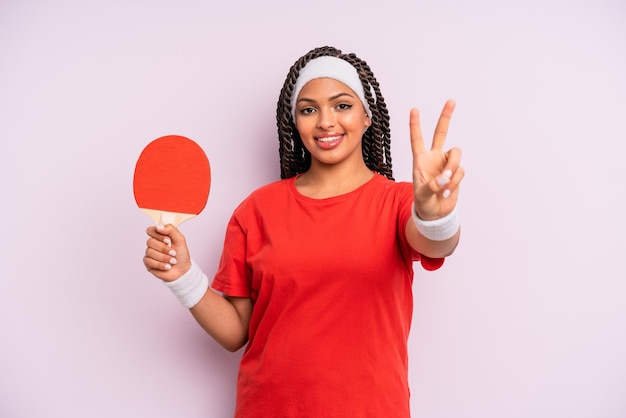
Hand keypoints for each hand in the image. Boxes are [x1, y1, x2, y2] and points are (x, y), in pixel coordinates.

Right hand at [143, 224, 191, 281]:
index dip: (158, 235)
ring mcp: (149, 254)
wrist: (183, 270)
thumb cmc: (181, 254)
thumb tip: (158, 227)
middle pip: (150, 242)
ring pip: (150, 252)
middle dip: (164, 249)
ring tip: (173, 261)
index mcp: (159, 236)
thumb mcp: (180, 239)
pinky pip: (149, 261)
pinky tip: (167, 266)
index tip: (168, 241)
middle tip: (174, 253)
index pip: (150, 230)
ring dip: (164, 258)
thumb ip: (170, 229)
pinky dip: (161, 265)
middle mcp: (153, 244)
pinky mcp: (148, 263)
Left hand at [410, 99, 463, 219]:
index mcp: (420, 160)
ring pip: (456, 154)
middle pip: (441, 133)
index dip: (415, 125)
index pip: (417, 140)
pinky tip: (447, 191)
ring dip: (453, 168)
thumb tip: (445, 176)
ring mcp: (446, 164)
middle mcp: (434, 158)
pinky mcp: (456, 172)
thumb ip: (432, 185)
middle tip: (451, 101)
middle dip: (446, 117)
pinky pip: (460, 170)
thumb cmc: (423, 203)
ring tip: (445, 184)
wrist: (436, 214)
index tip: (413, 109)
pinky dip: (455, 181)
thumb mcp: (422, 195)